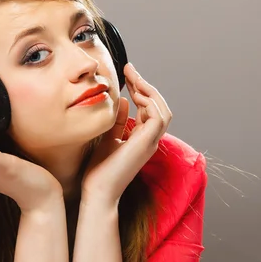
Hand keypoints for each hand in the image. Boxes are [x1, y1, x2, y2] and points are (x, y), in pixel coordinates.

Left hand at [81, 63, 172, 204]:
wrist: (97, 192)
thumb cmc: (99, 170)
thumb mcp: (108, 138)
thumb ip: (118, 121)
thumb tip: (124, 101)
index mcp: (143, 139)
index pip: (150, 109)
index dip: (141, 90)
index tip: (127, 74)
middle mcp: (150, 140)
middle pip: (160, 107)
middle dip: (146, 86)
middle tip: (130, 69)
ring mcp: (151, 143)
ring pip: (163, 110)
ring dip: (149, 91)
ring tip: (133, 79)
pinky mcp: (146, 144)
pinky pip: (157, 117)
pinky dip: (148, 102)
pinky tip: (133, 94)